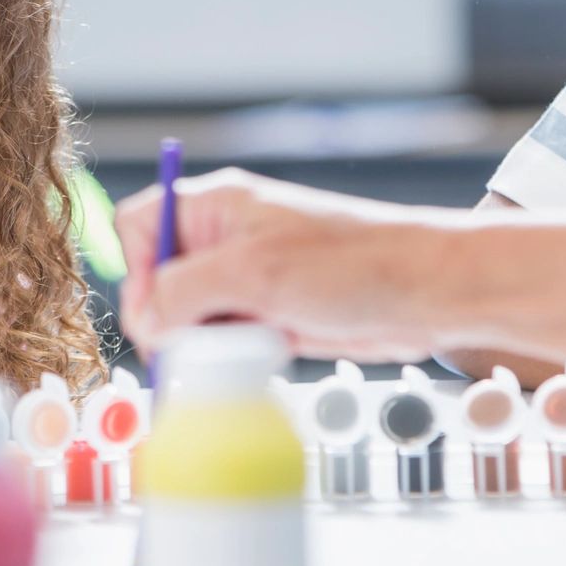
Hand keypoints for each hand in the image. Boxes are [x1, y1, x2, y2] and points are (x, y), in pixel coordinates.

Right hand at [114, 168, 458, 360]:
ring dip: (201, 343)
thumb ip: (184, 292)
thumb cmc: (355, 264)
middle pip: (160, 281)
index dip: (136, 271)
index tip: (155, 314)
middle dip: (168, 319)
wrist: (428, 293)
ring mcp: (249, 279)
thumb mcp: (253, 273)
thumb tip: (145, 321)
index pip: (140, 226)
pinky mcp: (271, 315)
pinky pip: (225, 341)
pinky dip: (229, 357)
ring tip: (236, 351)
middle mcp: (227, 239)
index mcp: (216, 206)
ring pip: (191, 317)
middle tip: (189, 348)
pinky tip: (256, 358)